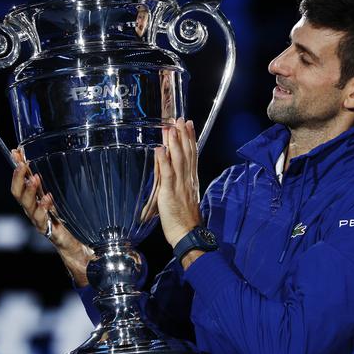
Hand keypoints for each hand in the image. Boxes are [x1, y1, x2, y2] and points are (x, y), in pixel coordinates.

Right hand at [10, 149, 92, 285]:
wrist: (74, 245)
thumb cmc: (66, 220)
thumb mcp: (59, 197)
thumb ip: (51, 182)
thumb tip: (49, 162)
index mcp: (34, 201)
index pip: (20, 182)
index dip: (16, 168)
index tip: (16, 152)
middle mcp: (33, 211)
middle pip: (18, 194)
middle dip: (19, 179)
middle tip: (22, 165)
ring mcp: (39, 221)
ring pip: (28, 206)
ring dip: (30, 191)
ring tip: (35, 178)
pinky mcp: (49, 231)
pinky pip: (42, 219)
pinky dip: (44, 208)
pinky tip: (48, 199)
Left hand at [154, 117, 201, 247]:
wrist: (189, 234)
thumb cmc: (185, 220)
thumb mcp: (185, 197)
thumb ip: (181, 183)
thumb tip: (175, 172)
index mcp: (191, 180)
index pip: (192, 155)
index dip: (190, 138)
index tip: (188, 125)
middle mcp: (188, 179)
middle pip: (187, 153)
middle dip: (184, 135)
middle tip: (180, 119)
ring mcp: (180, 185)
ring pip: (179, 160)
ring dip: (175, 143)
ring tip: (171, 128)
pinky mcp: (171, 193)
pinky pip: (167, 174)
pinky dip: (164, 160)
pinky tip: (160, 149)